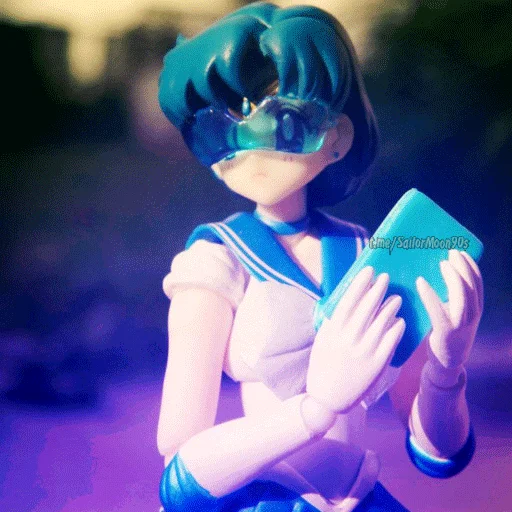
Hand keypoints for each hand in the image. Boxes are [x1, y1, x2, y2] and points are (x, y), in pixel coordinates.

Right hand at [307, 266, 404, 412]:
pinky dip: (396, 327)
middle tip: (386, 277)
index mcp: (334, 330)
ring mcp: (365, 350)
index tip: (369, 270)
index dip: (360, 283)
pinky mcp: (377, 363)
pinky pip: (391, 339)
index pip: (350, 299)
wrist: (328, 398)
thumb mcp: (323, 340)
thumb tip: (347, 301)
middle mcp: (350, 337)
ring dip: (391, 306)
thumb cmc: (322, 365)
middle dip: (378, 288)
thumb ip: (334, 321)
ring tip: (396, 298)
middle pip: (368, 306)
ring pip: (383, 320)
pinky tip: (399, 320)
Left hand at [416, 250, 483, 370]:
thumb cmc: (447, 332)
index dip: (470, 265)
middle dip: (462, 266)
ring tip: (442, 263)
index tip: (460, 252)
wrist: (448, 361)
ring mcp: (461, 323)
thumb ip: (451, 295)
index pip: (478, 282)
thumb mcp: (455, 312)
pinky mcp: (446, 331)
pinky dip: (429, 294)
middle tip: (450, 252)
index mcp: (476, 308)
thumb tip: (438, 271)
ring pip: (461, 295)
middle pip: (471, 285)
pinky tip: (420, 282)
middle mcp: (472, 314)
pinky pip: (438, 310)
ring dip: (452, 277)